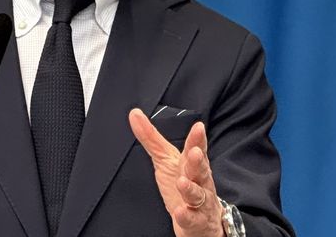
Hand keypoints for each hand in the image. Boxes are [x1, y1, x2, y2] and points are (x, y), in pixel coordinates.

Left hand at [128, 108, 224, 236]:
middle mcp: (199, 180)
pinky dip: (186, 215)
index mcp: (191, 164)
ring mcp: (199, 201)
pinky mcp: (195, 220)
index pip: (196, 148)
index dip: (197, 139)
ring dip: (191, 188)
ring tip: (182, 182)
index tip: (198, 127)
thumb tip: (134, 114)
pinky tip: (180, 212)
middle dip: (198, 161)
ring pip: (198, 194)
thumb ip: (151, 137)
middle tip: (194, 152)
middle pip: (200, 169)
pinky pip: (192, 218)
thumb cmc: (183, 183)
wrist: (201, 220)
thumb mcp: (165, 159)